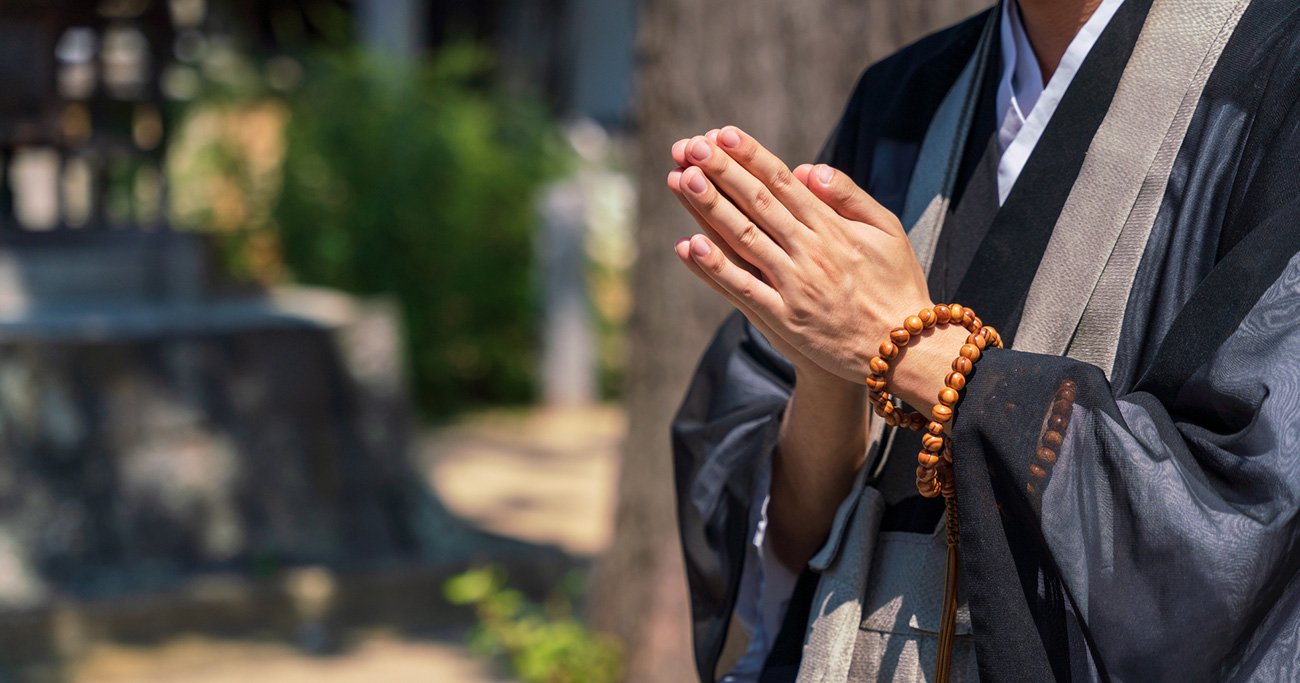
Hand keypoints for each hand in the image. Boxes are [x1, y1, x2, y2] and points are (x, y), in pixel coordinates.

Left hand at [668, 126, 963, 410]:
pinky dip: (716, 267)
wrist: (903, 350)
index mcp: (833, 228)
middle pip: (758, 203)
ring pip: (745, 239)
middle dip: (722, 172)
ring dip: (711, 208)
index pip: (784, 183)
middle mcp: (810, 252)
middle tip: (691, 146)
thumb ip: (850, 197)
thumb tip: (809, 169)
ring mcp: (794, 286)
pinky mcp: (783, 319)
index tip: (723, 134)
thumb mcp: (887, 230)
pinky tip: (689, 245)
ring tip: (682, 179)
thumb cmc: (895, 285)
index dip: (751, 157)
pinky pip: (743, 289)